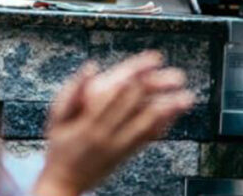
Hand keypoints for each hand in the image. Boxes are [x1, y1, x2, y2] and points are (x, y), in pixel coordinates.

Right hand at [32, 51, 194, 195]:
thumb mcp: (56, 117)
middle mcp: (105, 133)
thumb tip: (91, 66)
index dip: (136, 75)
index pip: (115, 92)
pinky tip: (175, 116)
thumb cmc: (59, 145)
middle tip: (177, 76)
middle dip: (157, 89)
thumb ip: (73, 90)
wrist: (63, 183)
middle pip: (135, 105)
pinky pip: (146, 140)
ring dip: (168, 110)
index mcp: (88, 121)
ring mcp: (117, 145)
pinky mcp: (125, 155)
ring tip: (186, 98)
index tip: (153, 61)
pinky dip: (162, 127)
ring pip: (146, 125)